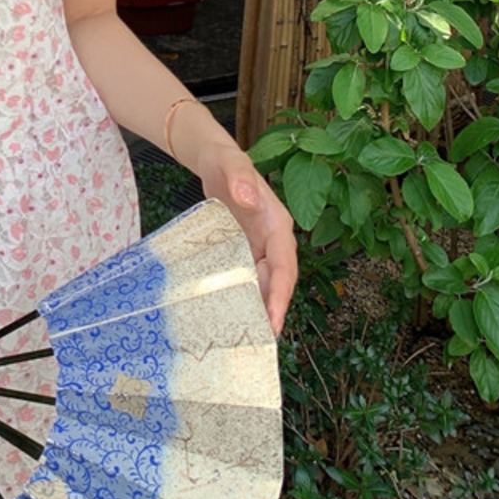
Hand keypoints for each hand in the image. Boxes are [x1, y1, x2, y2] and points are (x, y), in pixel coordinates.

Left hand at [195, 138, 296, 336]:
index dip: (281, 294)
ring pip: (264, 282)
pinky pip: (248, 275)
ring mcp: (259, 244)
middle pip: (277, 281)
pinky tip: (232, 310)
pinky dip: (244, 293)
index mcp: (277, 223)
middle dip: (272, 310)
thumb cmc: (225, 160)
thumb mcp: (231, 165)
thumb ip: (239, 178)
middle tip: (260, 340)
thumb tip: (248, 197)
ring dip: (259, 306)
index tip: (274, 320)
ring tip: (247, 335)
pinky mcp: (244, 247)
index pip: (284, 265)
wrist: (214, 158)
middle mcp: (273, 238)